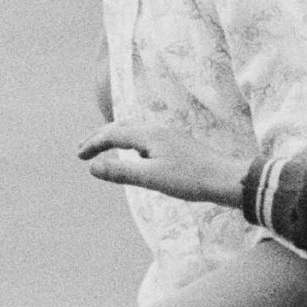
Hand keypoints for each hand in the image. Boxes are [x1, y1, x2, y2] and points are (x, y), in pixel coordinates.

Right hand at [78, 122, 249, 208]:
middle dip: (100, 137)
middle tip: (83, 149)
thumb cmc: (190, 179)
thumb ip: (120, 172)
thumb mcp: (151, 178)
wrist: (227, 179)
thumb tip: (92, 167)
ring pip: (135, 131)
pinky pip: (145, 137)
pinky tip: (138, 155)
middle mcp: (157, 130)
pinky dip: (130, 142)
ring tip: (105, 147)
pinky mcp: (178, 144)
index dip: (93, 144)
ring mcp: (169, 136)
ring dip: (115, 137)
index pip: (112, 134)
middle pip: (121, 127)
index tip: (79, 156)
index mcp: (148, 135)